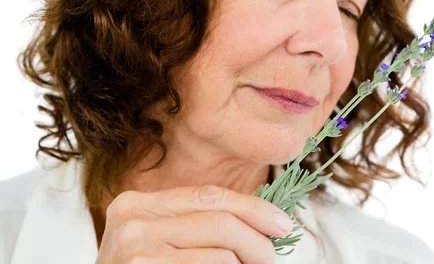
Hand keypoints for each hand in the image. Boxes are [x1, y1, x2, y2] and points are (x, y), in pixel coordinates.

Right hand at [95, 185, 293, 263]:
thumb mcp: (161, 244)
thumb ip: (198, 227)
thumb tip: (261, 222)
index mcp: (139, 203)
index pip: (211, 195)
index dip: (254, 208)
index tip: (282, 224)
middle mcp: (132, 219)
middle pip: (221, 222)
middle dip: (259, 243)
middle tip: (271, 261)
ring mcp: (134, 248)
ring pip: (223, 255)